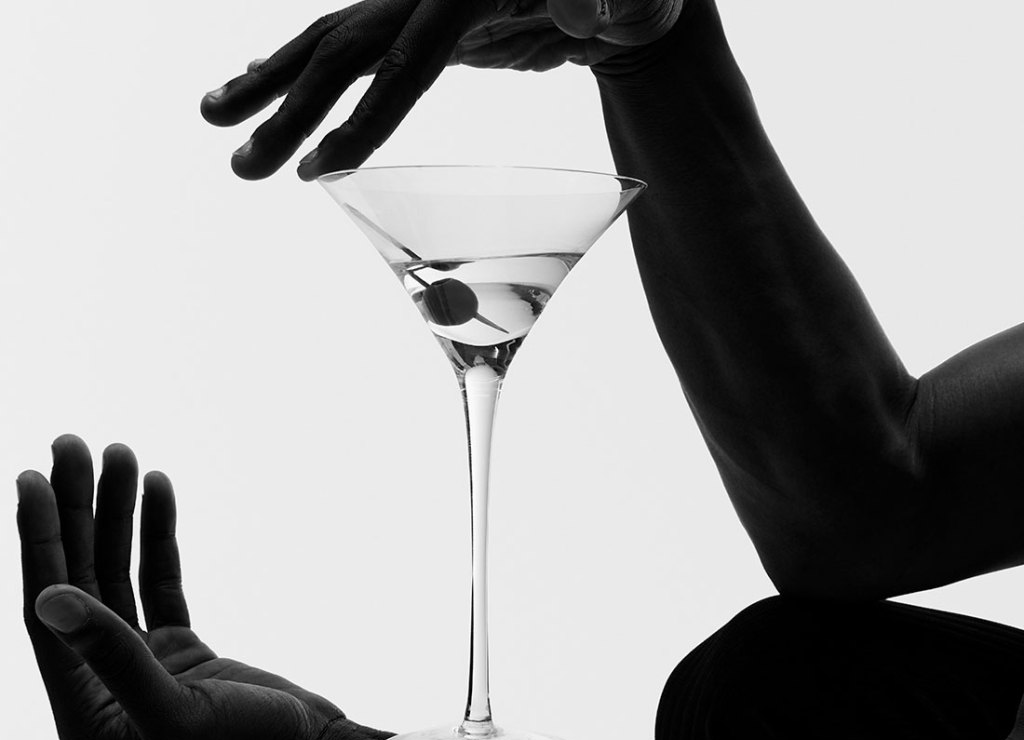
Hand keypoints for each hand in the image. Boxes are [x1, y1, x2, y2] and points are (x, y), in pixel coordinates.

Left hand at [17, 435, 385, 739]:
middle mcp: (103, 687)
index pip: (48, 609)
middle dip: (78, 511)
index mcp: (85, 712)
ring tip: (121, 454)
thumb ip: (113, 658)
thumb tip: (46, 599)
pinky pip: (159, 582)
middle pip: (78, 580)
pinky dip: (157, 537)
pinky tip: (158, 492)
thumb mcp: (177, 713)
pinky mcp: (182, 654)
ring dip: (117, 515)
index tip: (35, 477)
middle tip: (73, 445)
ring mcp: (143, 666)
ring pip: (117, 575)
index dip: (40, 540)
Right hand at [200, 0, 684, 180]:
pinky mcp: (416, 22)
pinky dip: (301, 68)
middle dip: (291, 108)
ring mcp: (418, 2)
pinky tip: (261, 85)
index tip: (322, 168)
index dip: (367, 116)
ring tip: (216, 118)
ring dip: (271, 84)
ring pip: (332, 42)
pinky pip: (352, 48)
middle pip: (350, 49)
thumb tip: (585, 6)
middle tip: (240, 165)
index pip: (411, 59)